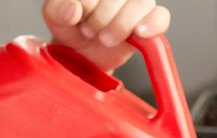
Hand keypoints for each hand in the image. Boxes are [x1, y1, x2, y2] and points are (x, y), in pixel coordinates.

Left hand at [42, 0, 170, 71]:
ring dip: (122, 24)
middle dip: (104, 16)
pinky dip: (152, 25)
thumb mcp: (54, 16)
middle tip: (90, 32)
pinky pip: (161, 16)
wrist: (82, 53)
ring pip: (143, 2)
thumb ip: (58, 9)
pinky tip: (138, 33)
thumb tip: (72, 8)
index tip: (80, 19)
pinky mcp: (149, 20)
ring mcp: (136, 2)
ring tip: (106, 38)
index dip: (93, 3)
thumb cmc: (71, 27)